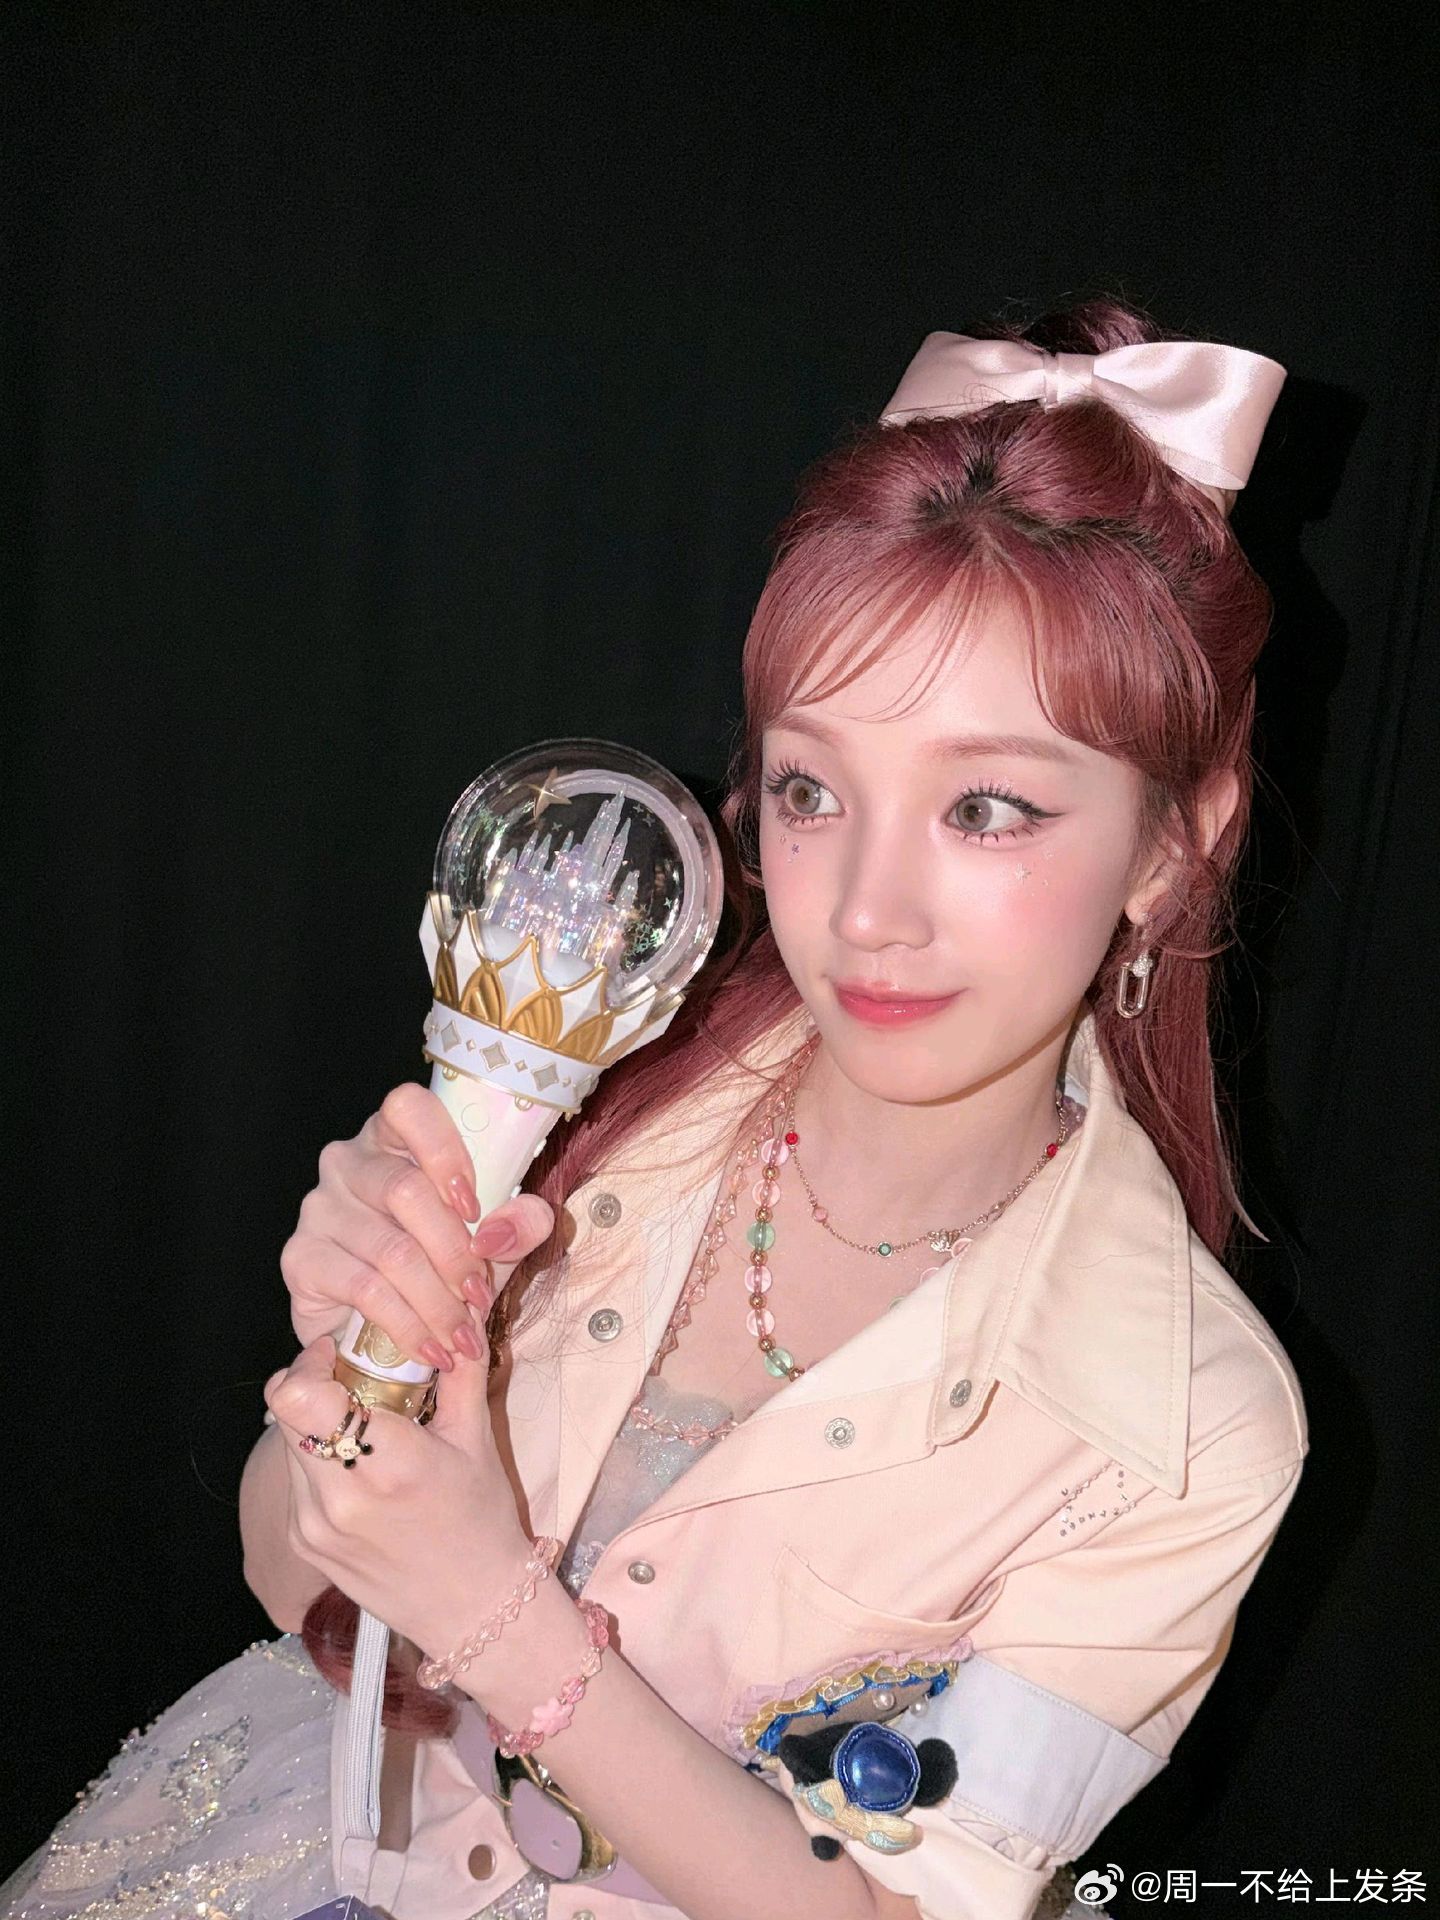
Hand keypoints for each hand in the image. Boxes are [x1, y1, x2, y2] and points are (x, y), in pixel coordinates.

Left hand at [263, 1332, 533, 1654]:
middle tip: (356, 1383)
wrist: (476, 1612)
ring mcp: (314, 1526)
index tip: (342, 1354)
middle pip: (286, 1409)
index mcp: (388, 1464)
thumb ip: (460, 1367)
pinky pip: (295, 1478)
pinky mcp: (304, 1544)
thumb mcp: (477, 1438)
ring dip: (315, 1421)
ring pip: (286, 1442)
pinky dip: (319, 1459)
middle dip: (315, 1384)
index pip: (299, 1395)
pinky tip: (362, 1469)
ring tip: (364, 1427)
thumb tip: (463, 1305)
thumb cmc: (483, 1523)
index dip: (312, 1361)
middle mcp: (339, 1498)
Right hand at [279, 1082, 554, 1365]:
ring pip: (391, 1249)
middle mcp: (348, 1162)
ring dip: (438, 1302)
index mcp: (395, 1138)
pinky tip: (430, 1349)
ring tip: (464, 1338)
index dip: (444, 1150)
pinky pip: (363, 1289)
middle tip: (481, 1296)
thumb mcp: (492, 1240)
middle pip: (406, 1190)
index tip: (475, 1204)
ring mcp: (319, 1207)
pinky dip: (408, 1326)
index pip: (407, 1107)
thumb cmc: (439, 1264)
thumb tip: (504, 1229)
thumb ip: (519, 1224)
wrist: (376, 1329)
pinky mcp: (301, 1257)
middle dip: (455, 1252)